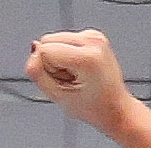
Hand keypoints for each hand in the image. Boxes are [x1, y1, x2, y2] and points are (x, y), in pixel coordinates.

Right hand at [25, 29, 141, 134]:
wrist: (117, 109)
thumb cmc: (95, 108)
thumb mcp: (58, 96)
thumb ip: (36, 73)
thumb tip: (33, 48)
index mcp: (88, 57)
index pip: (44, 51)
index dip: (49, 71)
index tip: (67, 83)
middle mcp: (94, 42)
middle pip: (47, 41)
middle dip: (52, 62)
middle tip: (71, 80)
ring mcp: (95, 37)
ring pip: (53, 39)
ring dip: (59, 59)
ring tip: (77, 76)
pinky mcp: (93, 36)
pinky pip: (63, 40)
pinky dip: (66, 55)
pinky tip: (80, 70)